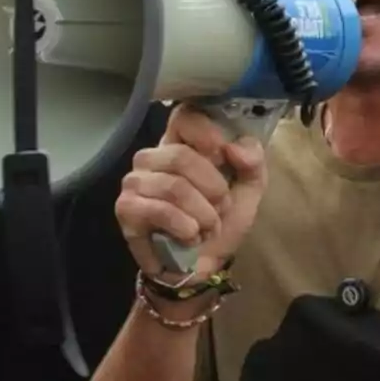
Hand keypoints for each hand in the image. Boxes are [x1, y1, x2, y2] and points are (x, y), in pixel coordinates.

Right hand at [117, 106, 266, 281]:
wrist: (202, 264)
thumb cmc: (222, 219)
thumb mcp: (249, 188)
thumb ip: (253, 161)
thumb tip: (234, 147)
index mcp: (181, 143)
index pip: (184, 116)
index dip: (205, 133)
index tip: (222, 155)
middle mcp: (153, 157)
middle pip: (181, 156)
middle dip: (213, 188)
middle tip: (221, 208)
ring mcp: (135, 182)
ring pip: (173, 186)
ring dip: (202, 213)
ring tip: (208, 227)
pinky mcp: (126, 209)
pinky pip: (158, 210)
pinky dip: (184, 226)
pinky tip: (190, 236)